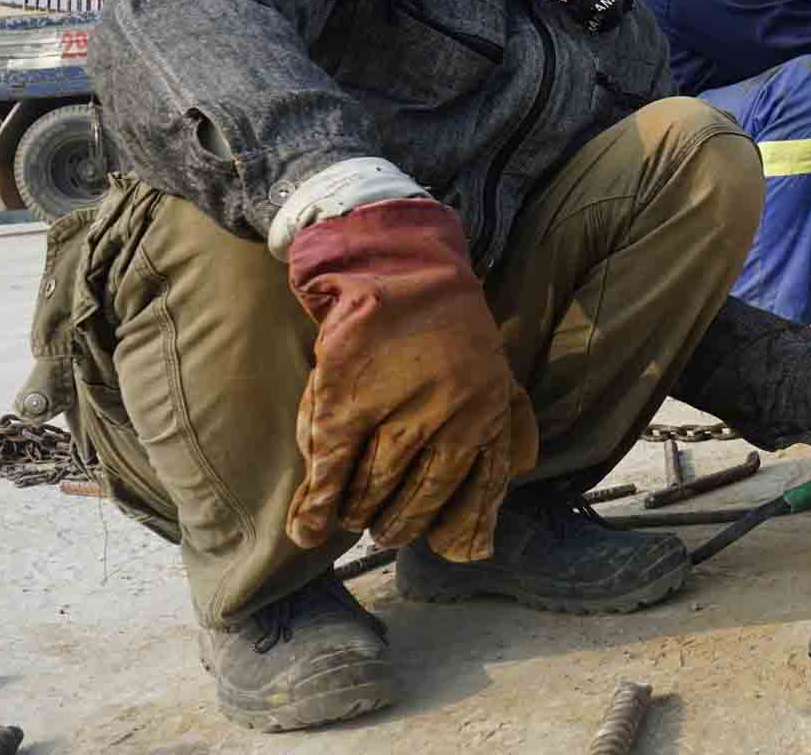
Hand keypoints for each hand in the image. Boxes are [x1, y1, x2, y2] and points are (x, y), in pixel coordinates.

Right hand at [285, 198, 539, 560]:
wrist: (397, 265)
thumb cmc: (450, 330)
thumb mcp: (495, 378)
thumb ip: (502, 441)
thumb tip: (485, 527)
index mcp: (489, 412)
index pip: (472, 492)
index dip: (451, 526)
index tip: (438, 545)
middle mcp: (450, 415)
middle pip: (419, 498)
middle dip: (399, 522)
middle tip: (384, 530)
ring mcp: (398, 408)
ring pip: (373, 487)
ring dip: (359, 510)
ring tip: (354, 516)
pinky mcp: (348, 399)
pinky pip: (331, 468)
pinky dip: (316, 504)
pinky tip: (307, 530)